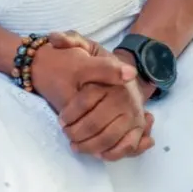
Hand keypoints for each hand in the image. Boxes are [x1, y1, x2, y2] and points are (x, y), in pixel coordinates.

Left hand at [50, 31, 155, 160]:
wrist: (124, 72)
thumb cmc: (97, 62)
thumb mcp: (84, 45)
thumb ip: (69, 40)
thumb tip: (54, 38)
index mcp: (110, 76)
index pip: (85, 100)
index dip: (69, 113)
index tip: (60, 119)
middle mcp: (123, 95)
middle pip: (95, 122)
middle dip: (77, 132)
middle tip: (66, 134)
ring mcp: (133, 112)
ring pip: (109, 137)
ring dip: (90, 146)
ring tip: (76, 145)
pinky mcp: (138, 126)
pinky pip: (127, 146)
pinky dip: (112, 153)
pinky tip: (97, 153)